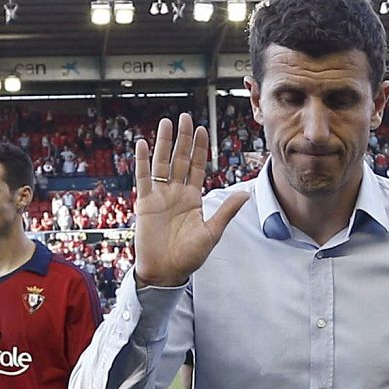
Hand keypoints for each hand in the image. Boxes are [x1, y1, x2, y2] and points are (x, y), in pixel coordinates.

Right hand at [133, 113, 251, 286]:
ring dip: (164, 143)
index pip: (197, 167)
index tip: (203, 130)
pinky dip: (142, 161)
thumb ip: (226, 211)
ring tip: (166, 123)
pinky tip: (142, 144)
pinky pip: (143, 177)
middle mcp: (176, 193)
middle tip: (186, 116)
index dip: (200, 149)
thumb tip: (246, 193)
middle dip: (184, 138)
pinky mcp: (144, 202)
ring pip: (162, 163)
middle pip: (180, 159)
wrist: (166, 271)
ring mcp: (159, 196)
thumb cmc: (189, 256)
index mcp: (193, 198)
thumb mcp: (212, 232)